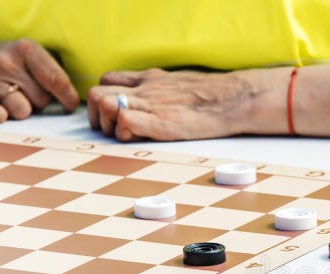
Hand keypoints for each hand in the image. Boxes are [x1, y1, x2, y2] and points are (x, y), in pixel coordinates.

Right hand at [0, 39, 78, 122]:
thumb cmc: (17, 62)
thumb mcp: (35, 56)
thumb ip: (55, 73)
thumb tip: (81, 101)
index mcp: (26, 49)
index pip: (58, 81)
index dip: (68, 98)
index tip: (70, 105)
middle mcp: (6, 62)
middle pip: (41, 100)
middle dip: (40, 101)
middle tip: (29, 92)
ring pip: (22, 111)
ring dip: (22, 109)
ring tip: (14, 97)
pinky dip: (1, 116)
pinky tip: (3, 114)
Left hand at [88, 68, 289, 141]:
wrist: (233, 99)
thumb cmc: (214, 96)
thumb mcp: (182, 83)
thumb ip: (163, 89)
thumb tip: (158, 103)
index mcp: (150, 79)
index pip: (108, 80)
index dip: (105, 98)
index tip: (114, 115)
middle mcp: (144, 89)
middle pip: (96, 93)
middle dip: (97, 115)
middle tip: (112, 130)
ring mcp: (150, 104)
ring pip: (102, 103)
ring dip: (106, 124)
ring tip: (125, 135)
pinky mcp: (159, 121)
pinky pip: (123, 119)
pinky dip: (123, 131)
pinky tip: (138, 138)